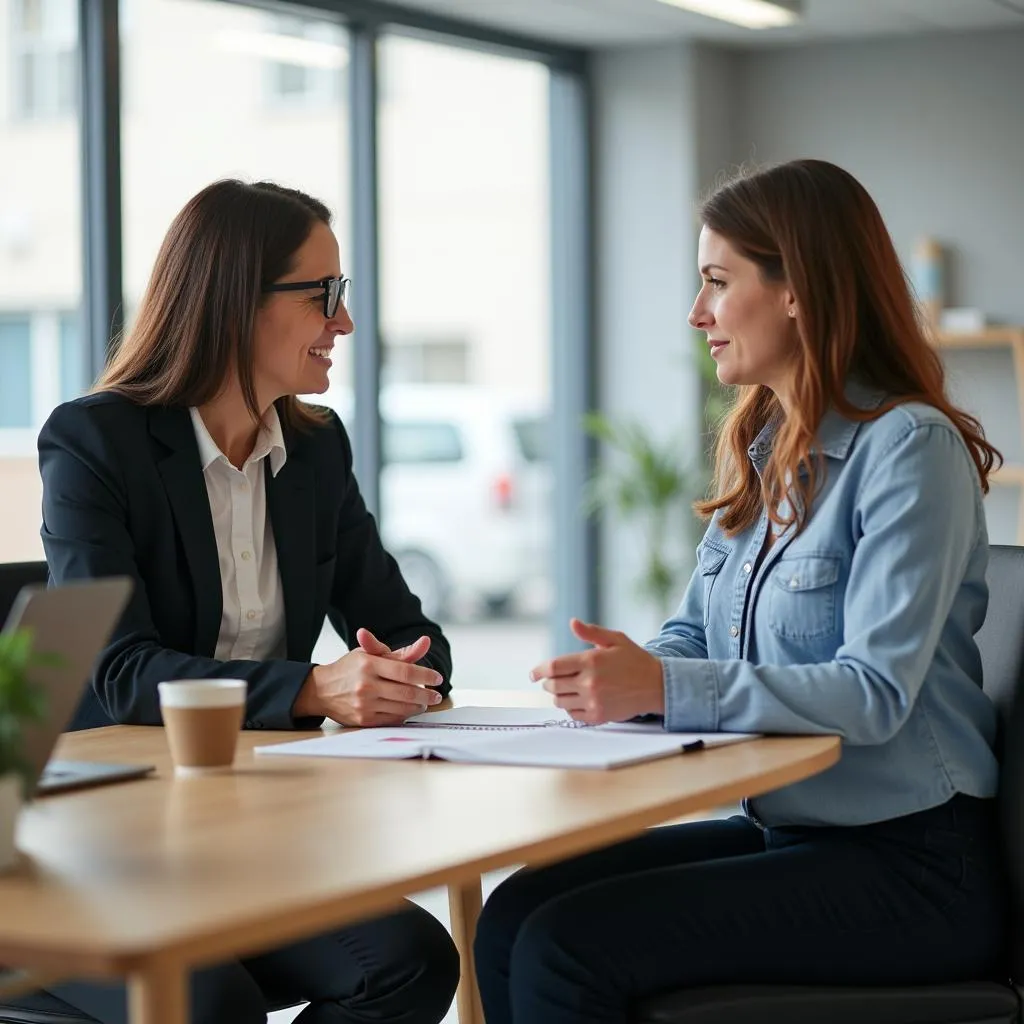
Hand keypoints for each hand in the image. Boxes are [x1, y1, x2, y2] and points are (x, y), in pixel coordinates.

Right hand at [294, 629, 443, 725]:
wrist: (321, 690)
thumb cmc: (351, 669)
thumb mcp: (372, 655)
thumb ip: (401, 653)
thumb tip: (426, 642)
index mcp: (369, 664)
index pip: (406, 671)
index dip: (426, 676)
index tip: (438, 678)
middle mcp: (366, 685)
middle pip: (407, 693)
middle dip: (427, 695)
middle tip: (436, 694)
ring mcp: (364, 705)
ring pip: (402, 709)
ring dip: (418, 706)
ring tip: (424, 702)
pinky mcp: (363, 720)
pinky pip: (392, 720)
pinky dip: (404, 715)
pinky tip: (409, 710)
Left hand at [529, 618, 664, 724]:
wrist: (657, 686)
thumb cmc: (635, 660)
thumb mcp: (615, 639)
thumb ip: (591, 632)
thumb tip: (572, 622)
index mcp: (590, 661)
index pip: (553, 667)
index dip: (539, 671)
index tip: (533, 674)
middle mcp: (589, 682)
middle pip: (553, 686)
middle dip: (548, 683)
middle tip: (551, 680)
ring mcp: (593, 701)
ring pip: (560, 701)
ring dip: (558, 695)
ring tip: (566, 689)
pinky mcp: (598, 715)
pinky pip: (573, 714)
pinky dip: (570, 707)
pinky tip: (577, 700)